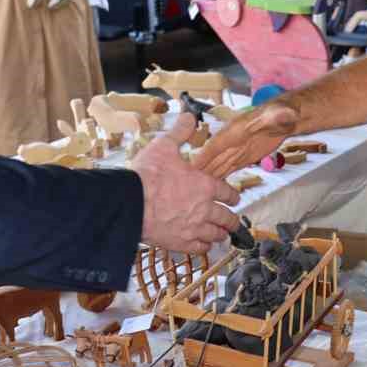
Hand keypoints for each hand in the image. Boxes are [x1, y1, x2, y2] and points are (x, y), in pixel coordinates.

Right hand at [131, 115, 240, 253]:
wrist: (130, 203)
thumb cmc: (148, 175)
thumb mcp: (165, 146)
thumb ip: (180, 132)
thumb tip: (189, 116)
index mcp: (205, 185)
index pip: (228, 192)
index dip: (233, 195)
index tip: (235, 198)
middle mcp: (205, 209)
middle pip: (227, 218)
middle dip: (232, 219)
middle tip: (234, 222)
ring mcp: (194, 228)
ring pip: (216, 235)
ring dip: (220, 234)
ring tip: (222, 235)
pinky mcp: (180, 243)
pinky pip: (200, 249)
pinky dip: (204, 247)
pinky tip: (204, 246)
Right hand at [192, 101, 299, 180]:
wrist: (287, 119)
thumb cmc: (282, 114)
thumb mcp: (280, 114)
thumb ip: (277, 117)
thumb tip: (280, 115)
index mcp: (237, 129)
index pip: (217, 144)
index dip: (204, 155)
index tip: (192, 167)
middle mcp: (232, 140)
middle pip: (214, 157)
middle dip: (201, 171)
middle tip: (188, 187)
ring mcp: (237, 149)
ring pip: (219, 165)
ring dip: (209, 177)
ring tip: (196, 192)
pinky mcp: (244, 157)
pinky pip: (229, 168)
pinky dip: (220, 177)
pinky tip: (213, 187)